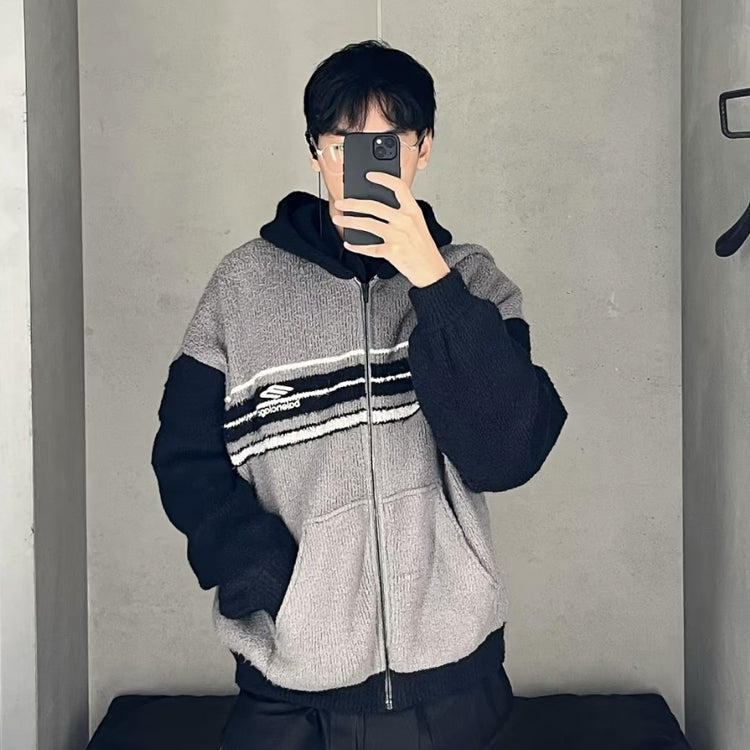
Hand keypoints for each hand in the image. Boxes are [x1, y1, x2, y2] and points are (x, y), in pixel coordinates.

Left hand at [332, 172, 450, 287]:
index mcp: (413, 211)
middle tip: (341, 202)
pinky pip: (369, 248)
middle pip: (374, 206)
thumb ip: (403, 212)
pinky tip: (349, 243)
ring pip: (367, 224)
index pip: (398, 187)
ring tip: (338, 219)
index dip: (383, 178)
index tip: (369, 175)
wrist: (431, 269)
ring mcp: (398, 236)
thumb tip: (379, 205)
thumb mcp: (418, 224)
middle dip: (353, 203)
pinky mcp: (392, 251)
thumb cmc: (423, 248)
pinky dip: (356, 246)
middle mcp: (405, 221)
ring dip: (349, 221)